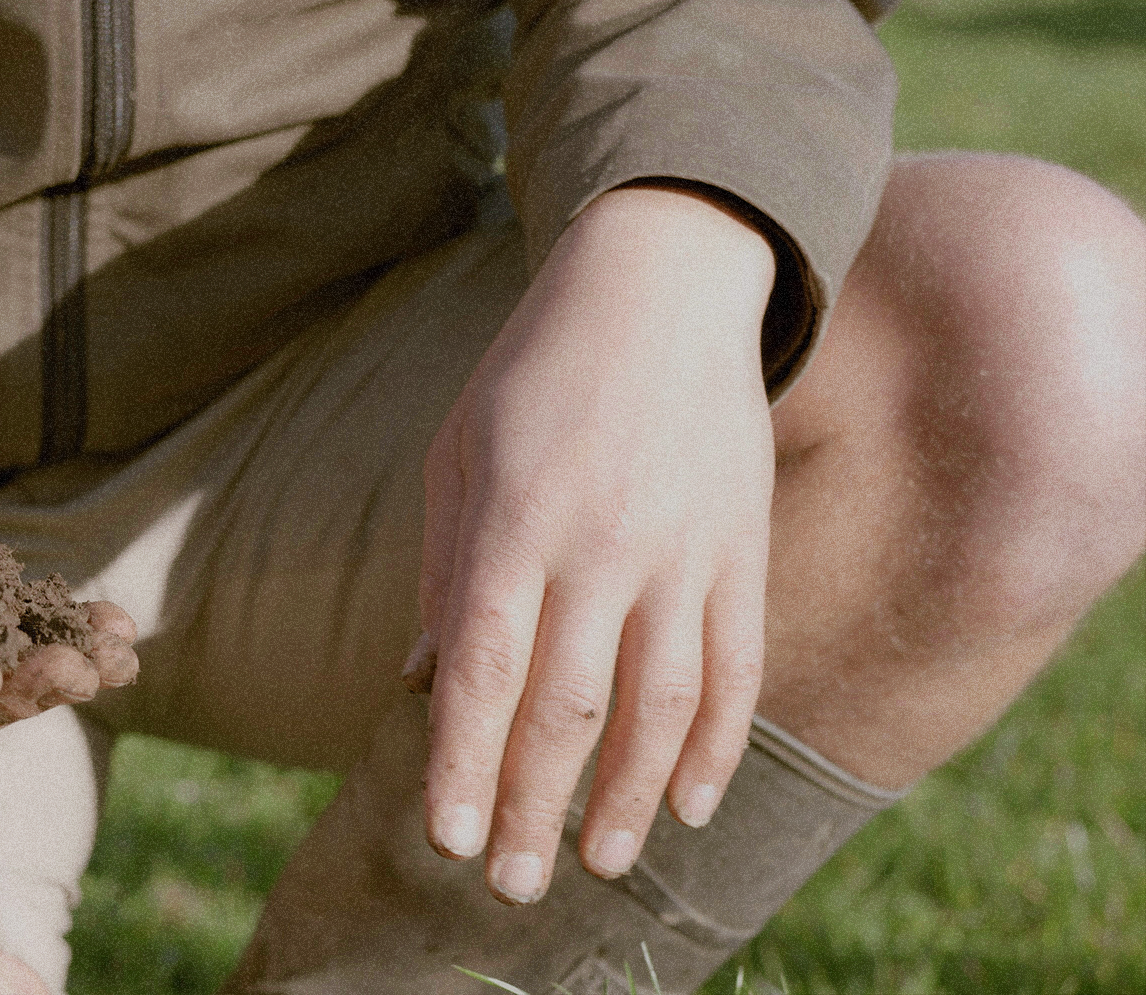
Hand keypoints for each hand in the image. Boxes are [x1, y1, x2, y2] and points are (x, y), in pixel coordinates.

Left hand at [410, 186, 776, 901]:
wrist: (661, 285)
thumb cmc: (533, 372)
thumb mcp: (457, 455)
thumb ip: (445, 573)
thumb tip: (425, 684)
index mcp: (514, 523)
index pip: (485, 673)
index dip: (465, 766)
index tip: (447, 839)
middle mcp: (601, 547)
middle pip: (567, 710)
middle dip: (533, 809)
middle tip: (511, 885)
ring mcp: (683, 552)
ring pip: (660, 708)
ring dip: (625, 799)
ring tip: (595, 864)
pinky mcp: (743, 550)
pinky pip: (737, 669)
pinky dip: (717, 746)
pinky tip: (690, 806)